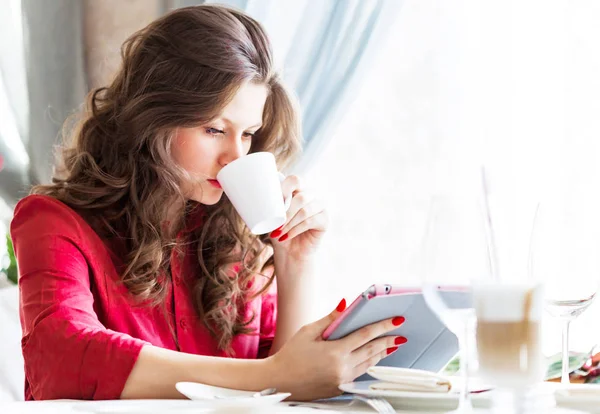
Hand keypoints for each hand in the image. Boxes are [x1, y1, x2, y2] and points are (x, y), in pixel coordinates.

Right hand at [267, 300, 407, 400]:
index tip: (396, 320)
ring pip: (370, 364)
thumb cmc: (291, 355)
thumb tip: (345, 304)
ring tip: (393, 344)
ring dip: (383, 353)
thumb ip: (330, 319)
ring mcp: (343, 379)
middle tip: (400, 333)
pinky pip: (361, 373)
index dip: (383, 326)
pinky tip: (375, 358)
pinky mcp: (340, 387)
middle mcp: (342, 367)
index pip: (366, 335)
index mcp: (335, 352)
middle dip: (389, 340)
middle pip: (372, 350)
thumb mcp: (308, 331)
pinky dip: (371, 363)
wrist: (280, 380)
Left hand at [270, 175, 327, 258]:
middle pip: (301, 197)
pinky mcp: (325, 219)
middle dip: (286, 213)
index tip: (274, 201)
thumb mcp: (272, 216)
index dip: (285, 187)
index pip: (295, 180)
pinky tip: (286, 236)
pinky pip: (310, 221)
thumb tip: (260, 197)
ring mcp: (320, 206)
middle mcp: (311, 195)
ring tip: (279, 233)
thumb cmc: (280, 231)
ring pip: (305, 211)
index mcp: (298, 189)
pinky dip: (295, 230)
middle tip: (275, 226)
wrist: (290, 252)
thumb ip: (270, 205)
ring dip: (289, 223)